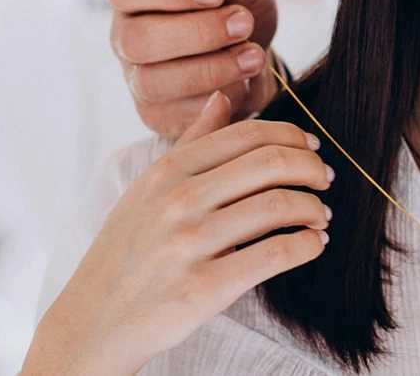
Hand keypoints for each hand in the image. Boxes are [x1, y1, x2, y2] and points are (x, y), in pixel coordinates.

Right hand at [22, 93, 332, 375]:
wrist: (93, 322)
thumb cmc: (128, 252)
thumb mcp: (148, 189)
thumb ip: (192, 142)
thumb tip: (223, 97)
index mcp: (167, 170)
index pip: (249, 133)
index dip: (293, 137)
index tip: (312, 150)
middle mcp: (178, 200)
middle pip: (272, 163)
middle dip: (312, 169)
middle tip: (326, 180)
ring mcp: (190, 242)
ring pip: (280, 205)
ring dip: (315, 209)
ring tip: (321, 216)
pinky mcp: (205, 286)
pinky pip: (277, 253)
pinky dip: (308, 245)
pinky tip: (313, 245)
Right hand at [109, 0, 280, 137]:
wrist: (254, 56)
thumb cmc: (236, 10)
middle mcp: (124, 37)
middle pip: (137, 40)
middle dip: (198, 32)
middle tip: (244, 23)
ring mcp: (136, 80)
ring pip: (154, 82)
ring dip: (212, 69)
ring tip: (254, 55)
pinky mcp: (158, 114)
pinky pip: (179, 114)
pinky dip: (220, 95)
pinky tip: (245, 80)